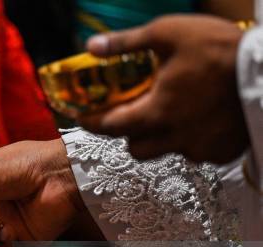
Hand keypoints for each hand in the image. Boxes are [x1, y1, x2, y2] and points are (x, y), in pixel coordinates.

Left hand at [78, 15, 248, 163]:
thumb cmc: (220, 49)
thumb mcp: (168, 34)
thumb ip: (126, 43)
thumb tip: (91, 47)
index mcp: (156, 113)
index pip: (110, 127)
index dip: (92, 122)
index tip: (84, 117)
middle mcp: (174, 138)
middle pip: (136, 149)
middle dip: (129, 135)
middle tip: (133, 115)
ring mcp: (200, 149)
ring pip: (166, 152)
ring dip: (160, 138)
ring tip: (170, 115)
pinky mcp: (221, 153)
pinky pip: (196, 153)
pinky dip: (192, 139)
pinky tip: (201, 119)